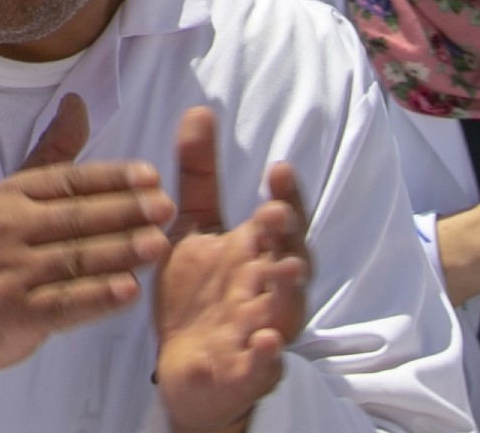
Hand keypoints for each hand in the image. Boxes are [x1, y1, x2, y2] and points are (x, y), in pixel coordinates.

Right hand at [0, 96, 176, 384]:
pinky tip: (128, 291)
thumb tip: (78, 103)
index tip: (151, 176)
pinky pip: (64, 303)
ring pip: (75, 258)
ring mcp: (13, 272)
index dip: (111, 178)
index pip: (68, 181)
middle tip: (166, 208)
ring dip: (120, 252)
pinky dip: (97, 298)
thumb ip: (53, 154)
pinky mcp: (18, 313)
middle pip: (76, 217)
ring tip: (159, 246)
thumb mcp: (12, 195)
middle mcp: (11, 228)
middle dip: (124, 211)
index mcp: (13, 195)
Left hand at [151, 108, 307, 432]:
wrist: (189, 368)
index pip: (281, 221)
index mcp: (257, 253)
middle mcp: (268, 289)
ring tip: (282, 269)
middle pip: (290, 260)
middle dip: (287, 238)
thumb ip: (198, 174)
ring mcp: (262, 329)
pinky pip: (263, 364)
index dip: (286, 197)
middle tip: (275, 214)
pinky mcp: (248, 370)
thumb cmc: (199, 293)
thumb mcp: (193, 228)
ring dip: (285, 291)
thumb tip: (199, 109)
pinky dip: (266, 354)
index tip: (278, 169)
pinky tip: (264, 340)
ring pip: (284, 310)